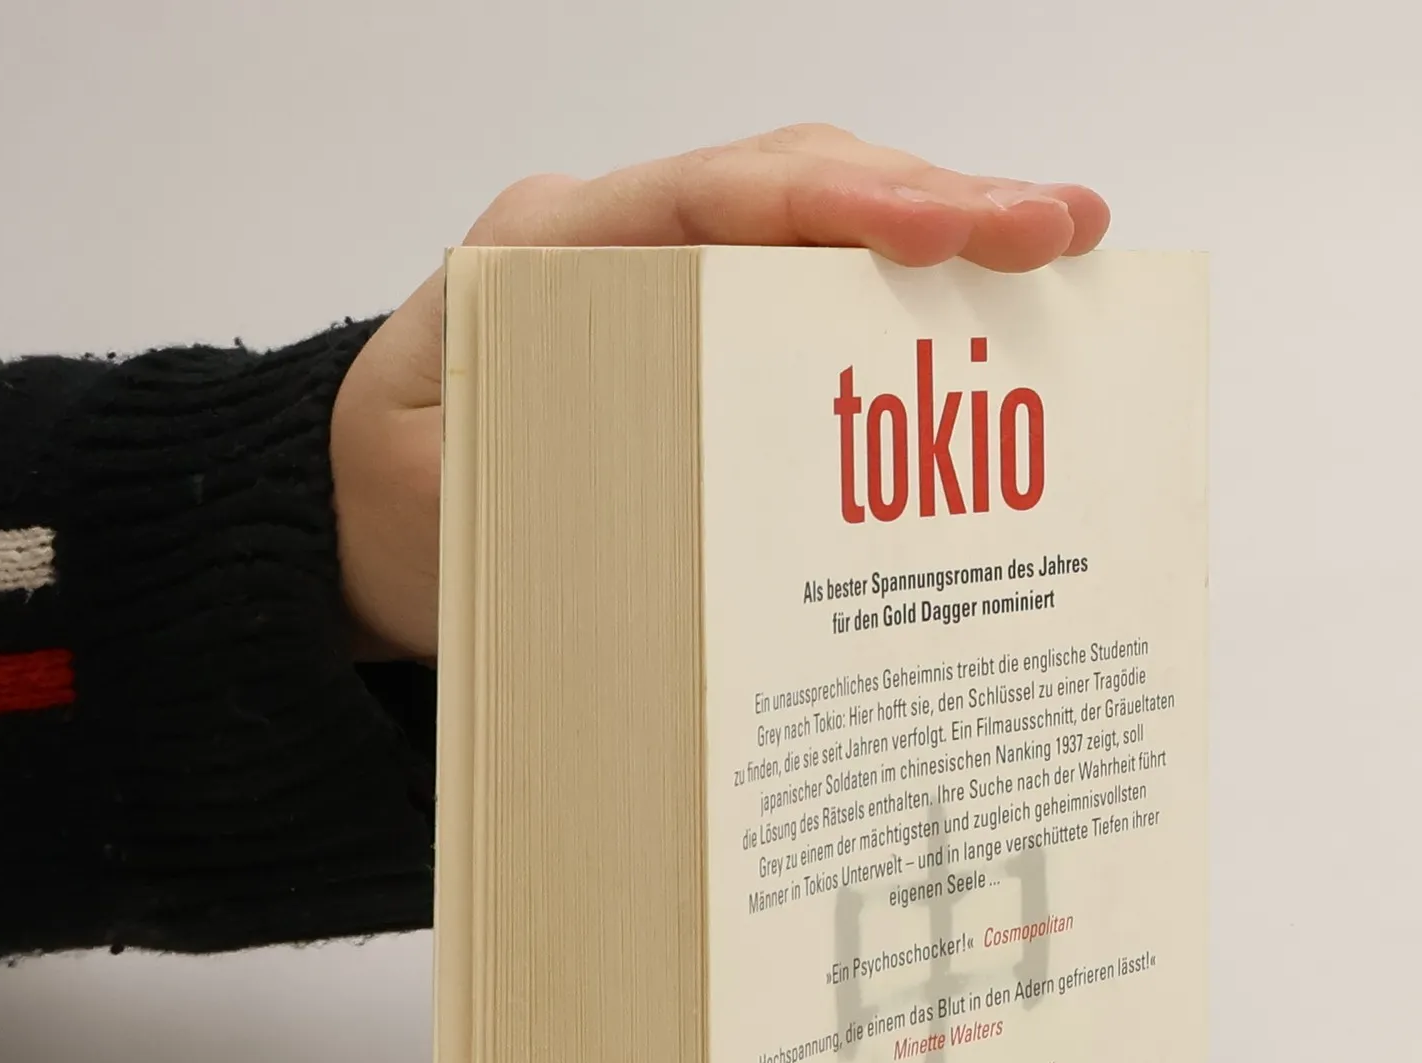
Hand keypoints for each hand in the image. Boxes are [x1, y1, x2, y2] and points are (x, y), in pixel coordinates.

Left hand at [330, 125, 1111, 660]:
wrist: (359, 517)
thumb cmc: (398, 509)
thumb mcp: (436, 501)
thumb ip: (532, 464)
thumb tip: (672, 469)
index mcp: (545, 252)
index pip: (711, 199)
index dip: (837, 206)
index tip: (948, 232)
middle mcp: (616, 237)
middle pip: (793, 185)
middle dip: (935, 201)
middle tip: (1062, 229)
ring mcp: (664, 273)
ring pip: (819, 223)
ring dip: (941, 232)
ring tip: (1060, 248)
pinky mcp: (697, 323)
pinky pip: (809, 286)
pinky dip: (900, 291)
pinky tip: (984, 309)